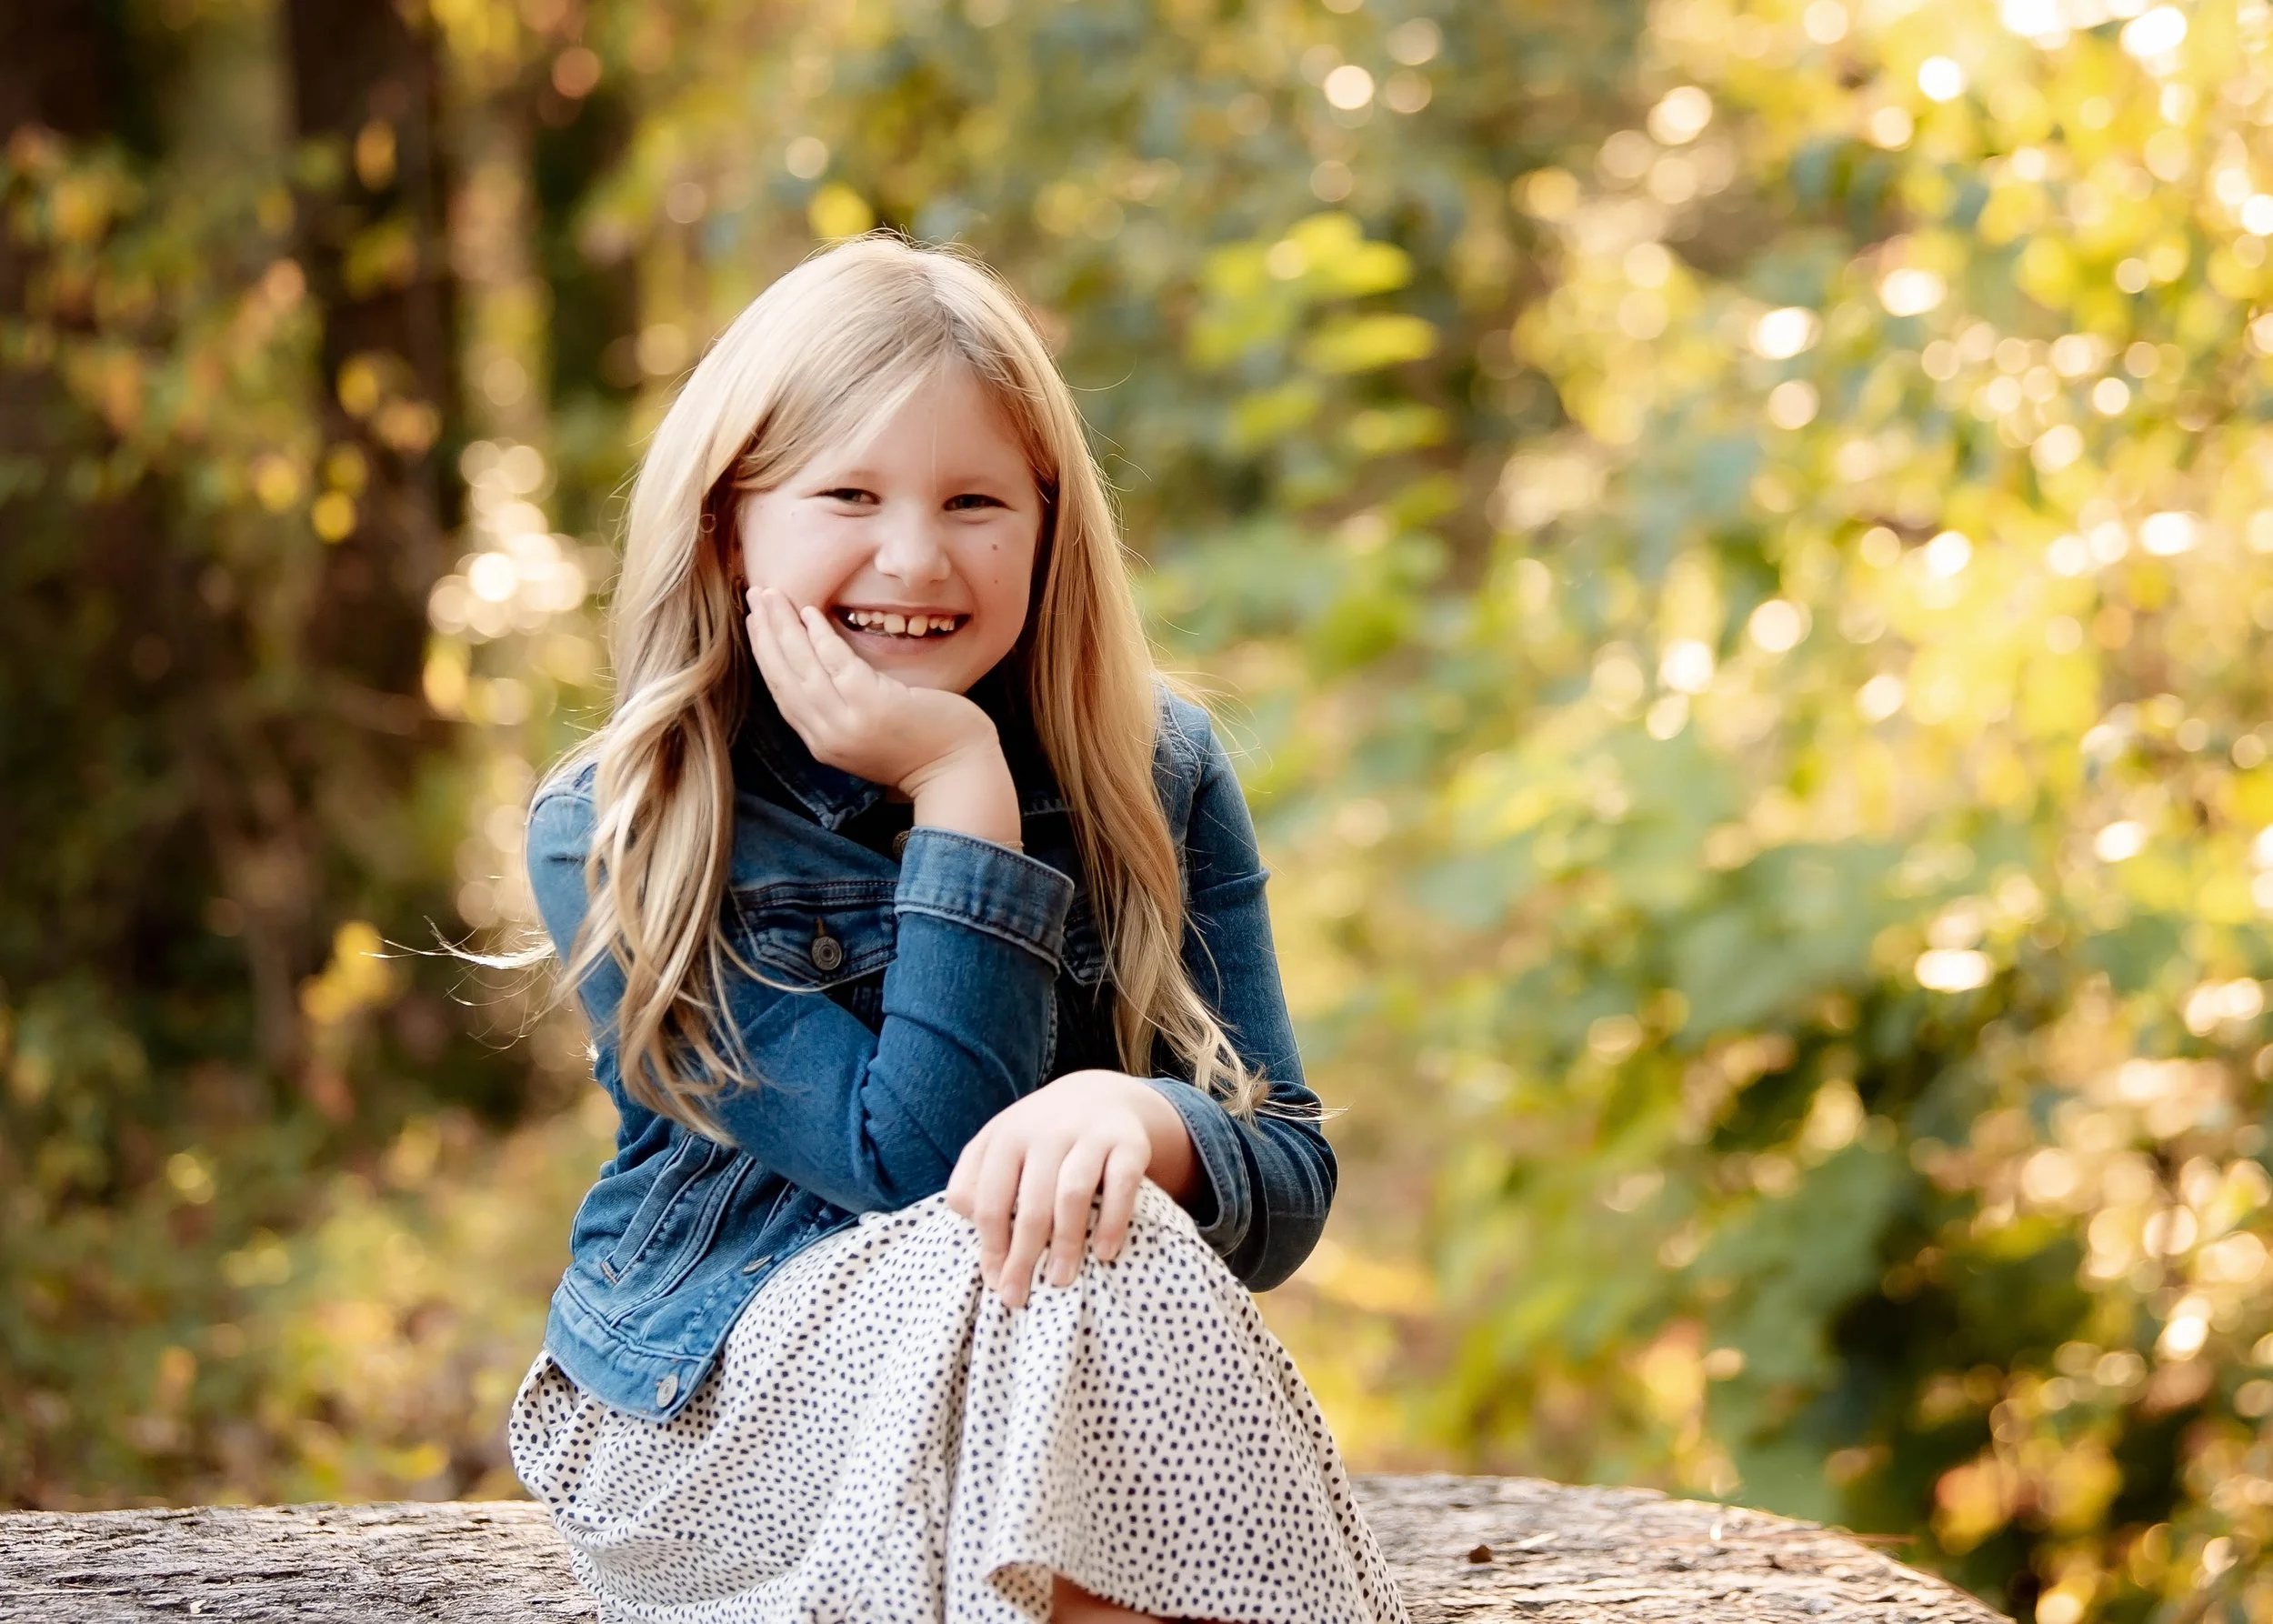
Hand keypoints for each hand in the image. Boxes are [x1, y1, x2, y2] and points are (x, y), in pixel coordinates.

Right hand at [744, 585, 998, 797]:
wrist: (958, 773)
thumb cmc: (925, 748)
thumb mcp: (870, 734)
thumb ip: (845, 710)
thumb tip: (829, 671)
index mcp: (824, 743)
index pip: (782, 693)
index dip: (765, 655)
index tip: (755, 623)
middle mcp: (827, 736)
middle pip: (783, 678)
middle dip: (764, 633)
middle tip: (754, 596)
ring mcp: (847, 722)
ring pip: (800, 668)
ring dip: (781, 627)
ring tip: (769, 595)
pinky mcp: (871, 705)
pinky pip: (835, 663)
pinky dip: (818, 637)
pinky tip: (808, 612)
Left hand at [945, 1070, 1199, 1307]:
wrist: (1098, 1094)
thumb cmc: (1039, 1137)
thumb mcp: (1000, 1146)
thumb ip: (975, 1181)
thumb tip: (974, 1230)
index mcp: (1006, 1137)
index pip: (987, 1199)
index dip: (989, 1246)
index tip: (995, 1281)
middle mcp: (1045, 1133)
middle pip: (1029, 1204)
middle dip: (1022, 1255)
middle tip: (1019, 1296)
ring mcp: (1088, 1136)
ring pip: (1072, 1194)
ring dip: (1066, 1243)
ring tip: (1059, 1279)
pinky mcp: (1128, 1143)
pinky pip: (1121, 1186)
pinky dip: (1113, 1222)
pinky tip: (1104, 1253)